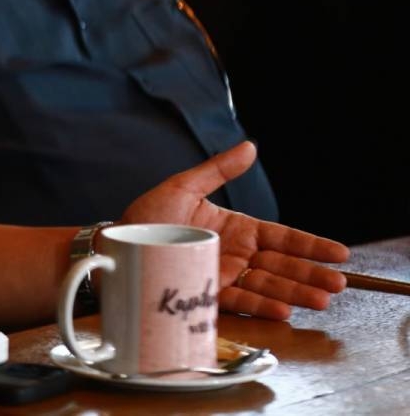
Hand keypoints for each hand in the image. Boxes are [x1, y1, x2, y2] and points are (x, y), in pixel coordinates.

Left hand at [123, 141, 348, 319]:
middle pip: (281, 265)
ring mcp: (223, 276)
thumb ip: (217, 170)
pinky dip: (262, 305)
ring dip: (294, 293)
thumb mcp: (183, 187)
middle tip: (338, 284)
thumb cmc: (147, 216)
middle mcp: (235, 254)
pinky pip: (239, 301)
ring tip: (321, 300)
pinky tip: (284, 309)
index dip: (310, 245)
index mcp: (236, 228)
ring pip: (267, 286)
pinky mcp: (206, 295)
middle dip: (310, 274)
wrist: (115, 245)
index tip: (339, 253)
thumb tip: (250, 146)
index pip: (281, 237)